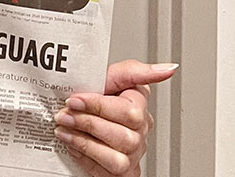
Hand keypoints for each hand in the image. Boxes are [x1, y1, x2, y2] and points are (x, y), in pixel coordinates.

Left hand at [53, 59, 177, 175]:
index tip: (76, 99)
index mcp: (139, 106)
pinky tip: (72, 143)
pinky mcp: (122, 173)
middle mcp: (140, 133)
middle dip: (88, 123)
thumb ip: (134, 71)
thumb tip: (169, 68)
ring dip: (83, 142)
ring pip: (116, 158)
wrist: (78, 117)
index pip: (130, 111)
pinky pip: (106, 173)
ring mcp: (133, 155)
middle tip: (65, 114)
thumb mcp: (108, 76)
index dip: (98, 106)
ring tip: (64, 128)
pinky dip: (84, 157)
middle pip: (124, 136)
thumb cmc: (94, 96)